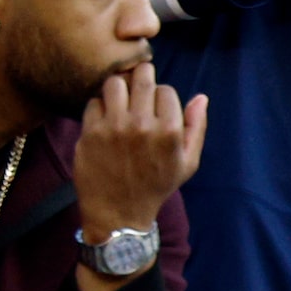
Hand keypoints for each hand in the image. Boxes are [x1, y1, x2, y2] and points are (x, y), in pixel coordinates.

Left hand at [72, 62, 204, 241]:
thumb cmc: (156, 187)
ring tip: (120, 97)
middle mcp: (141, 124)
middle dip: (142, 76)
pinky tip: (104, 117)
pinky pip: (93, 102)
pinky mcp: (90, 133)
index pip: (165, 90)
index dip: (162, 95)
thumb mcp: (188, 162)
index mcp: (168, 130)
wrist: (118, 214)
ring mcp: (113, 127)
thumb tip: (201, 97)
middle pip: (141, 78)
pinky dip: (99, 105)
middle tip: (138, 84)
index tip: (156, 105)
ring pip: (114, 84)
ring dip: (119, 87)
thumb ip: (196, 127)